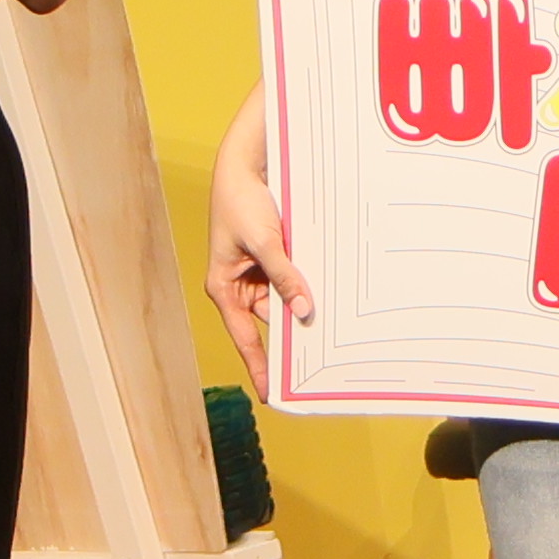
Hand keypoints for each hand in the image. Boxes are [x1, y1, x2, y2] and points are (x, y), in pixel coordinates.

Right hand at [204, 90, 311, 374]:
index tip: (271, 395)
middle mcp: (241, 286)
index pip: (245, 338)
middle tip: (320, 363)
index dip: (259, 367)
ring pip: (285, 302)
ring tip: (334, 327)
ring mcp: (259, 273)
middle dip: (293, 335)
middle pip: (270, 323)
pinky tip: (330, 293)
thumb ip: (284, 276)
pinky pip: (294, 280)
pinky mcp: (276, 259)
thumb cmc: (242, 202)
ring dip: (305, 306)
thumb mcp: (264, 242)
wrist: (248, 163)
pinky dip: (308, 285)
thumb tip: (303, 310)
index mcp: (224, 288)